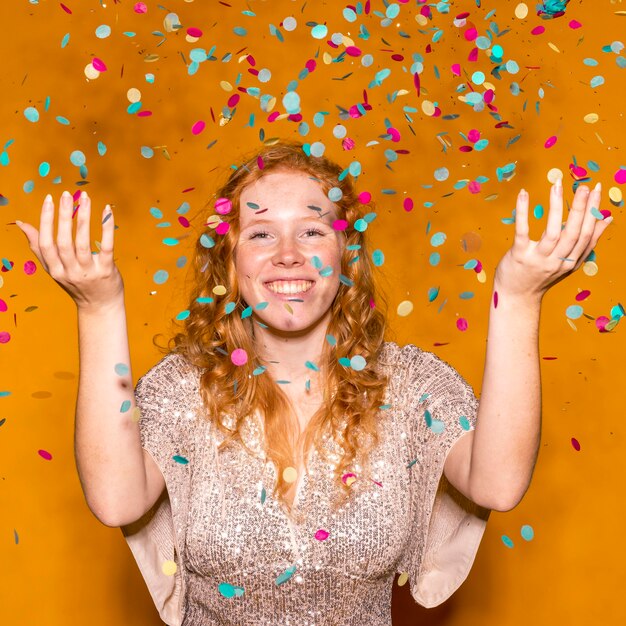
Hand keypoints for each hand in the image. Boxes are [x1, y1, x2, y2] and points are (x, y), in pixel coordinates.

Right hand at [15, 191, 123, 310]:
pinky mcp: (107, 271)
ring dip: (84, 218)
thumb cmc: (76, 284)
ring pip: (84, 243)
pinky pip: (106, 247)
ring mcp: (89, 272)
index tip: (49, 199)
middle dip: (63, 217)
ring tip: (85, 198)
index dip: (46, 221)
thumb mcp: (55, 269)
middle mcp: (70, 272)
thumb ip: (39, 247)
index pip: (45, 244)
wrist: (99, 307)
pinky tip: (107, 211)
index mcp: (55, 270)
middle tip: (66, 195)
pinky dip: (106, 228)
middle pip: (64, 242)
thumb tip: (21, 223)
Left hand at [494, 180, 611, 299]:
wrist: (516, 297)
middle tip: (584, 186)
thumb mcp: (567, 262)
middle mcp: (557, 261)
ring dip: (556, 207)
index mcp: (571, 261)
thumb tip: (606, 220)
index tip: (597, 189)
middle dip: (581, 208)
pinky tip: (524, 194)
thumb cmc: (541, 275)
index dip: (593, 212)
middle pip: (574, 233)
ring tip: (557, 186)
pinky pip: (523, 232)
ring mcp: (538, 259)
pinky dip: (523, 212)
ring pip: (553, 232)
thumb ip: (586, 244)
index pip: (587, 234)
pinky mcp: (519, 256)